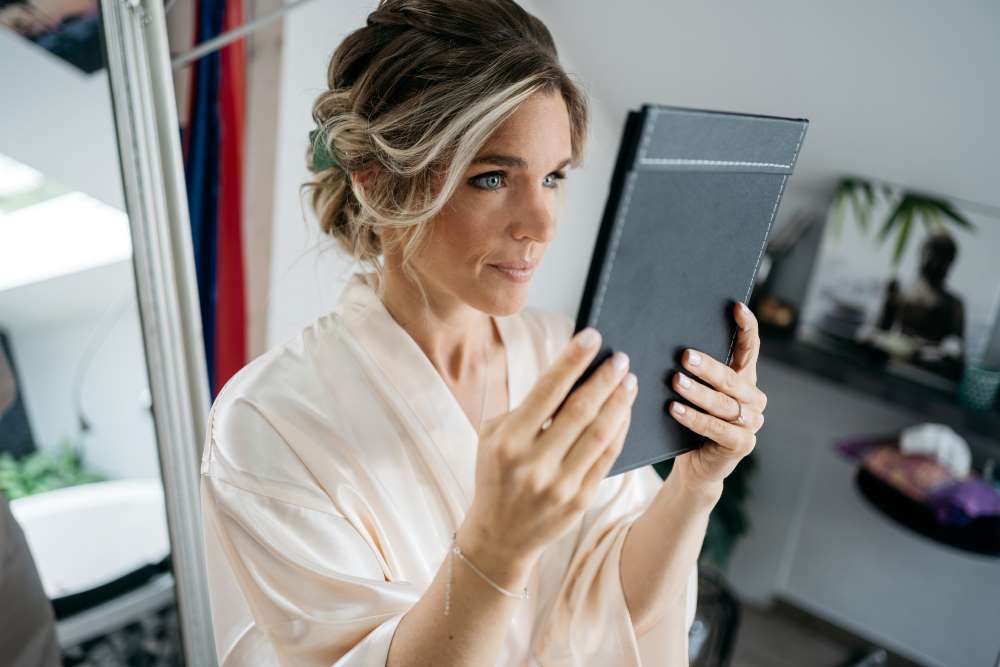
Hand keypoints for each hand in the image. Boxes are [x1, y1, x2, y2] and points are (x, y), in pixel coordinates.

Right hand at [460, 328, 637, 574]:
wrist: (499, 536)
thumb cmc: (497, 473)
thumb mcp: (494, 437)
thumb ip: (526, 409)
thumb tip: (570, 374)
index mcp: (507, 441)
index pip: (546, 391)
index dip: (572, 361)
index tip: (592, 336)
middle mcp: (533, 463)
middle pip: (579, 411)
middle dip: (603, 379)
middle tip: (621, 358)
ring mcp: (558, 484)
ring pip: (600, 434)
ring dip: (619, 402)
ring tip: (630, 380)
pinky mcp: (580, 500)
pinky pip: (607, 458)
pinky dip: (620, 430)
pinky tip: (626, 411)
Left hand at [667, 302, 766, 490]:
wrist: (697, 464)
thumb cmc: (691, 420)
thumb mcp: (695, 391)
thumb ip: (694, 370)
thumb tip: (669, 338)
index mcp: (745, 378)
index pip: (751, 348)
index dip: (747, 328)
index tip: (736, 307)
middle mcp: (754, 398)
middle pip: (732, 378)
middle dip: (708, 366)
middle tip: (685, 356)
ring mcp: (751, 423)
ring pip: (723, 404)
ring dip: (698, 392)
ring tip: (675, 381)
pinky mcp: (742, 445)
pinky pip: (716, 429)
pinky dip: (694, 418)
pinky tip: (675, 409)